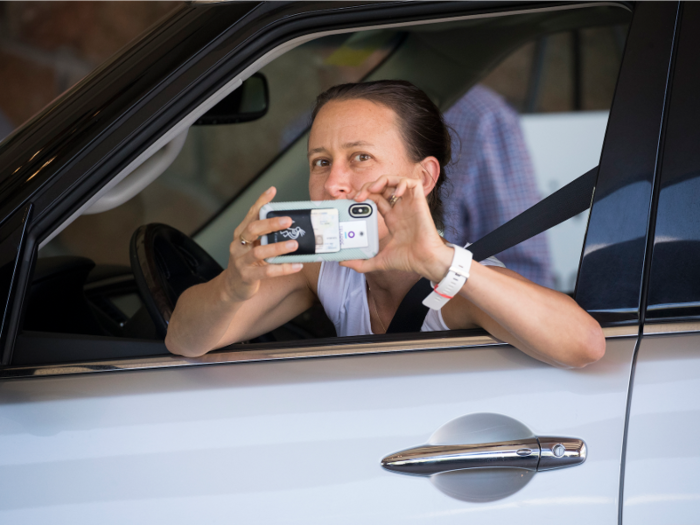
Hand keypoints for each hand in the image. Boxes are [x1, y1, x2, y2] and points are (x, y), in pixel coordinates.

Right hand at [225, 187, 302, 301]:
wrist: (232, 287)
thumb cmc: (247, 262)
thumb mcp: (252, 245)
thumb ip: (265, 233)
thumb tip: (285, 217)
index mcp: (241, 234)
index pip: (251, 214)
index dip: (261, 202)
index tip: (272, 191)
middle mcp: (238, 245)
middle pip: (252, 229)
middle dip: (270, 223)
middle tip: (288, 220)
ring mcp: (241, 261)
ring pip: (259, 252)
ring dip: (278, 247)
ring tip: (294, 244)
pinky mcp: (247, 276)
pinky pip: (266, 272)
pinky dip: (283, 268)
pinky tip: (296, 265)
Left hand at [343, 176, 452, 281]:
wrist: (424, 261)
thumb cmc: (407, 260)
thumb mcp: (378, 261)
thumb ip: (361, 263)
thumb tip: (342, 262)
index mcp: (391, 218)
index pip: (375, 199)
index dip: (363, 195)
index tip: (350, 199)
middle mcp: (399, 208)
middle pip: (382, 188)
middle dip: (368, 187)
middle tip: (357, 196)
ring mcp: (409, 204)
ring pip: (395, 181)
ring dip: (382, 180)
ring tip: (372, 189)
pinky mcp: (419, 201)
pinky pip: (412, 182)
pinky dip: (402, 182)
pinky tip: (395, 193)